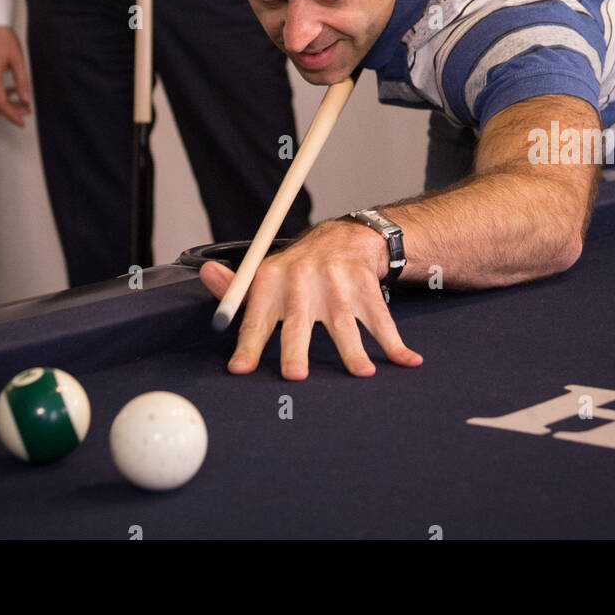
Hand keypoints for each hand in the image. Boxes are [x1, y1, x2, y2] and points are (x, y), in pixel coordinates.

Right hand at [0, 26, 31, 126]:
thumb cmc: (3, 38)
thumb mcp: (17, 61)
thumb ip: (22, 82)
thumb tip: (26, 100)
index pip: (0, 104)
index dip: (12, 115)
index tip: (21, 122)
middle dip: (10, 110)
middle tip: (26, 109)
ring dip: (4, 102)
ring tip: (21, 98)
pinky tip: (10, 88)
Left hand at [199, 220, 423, 379]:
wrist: (345, 238)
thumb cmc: (297, 270)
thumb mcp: (265, 275)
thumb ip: (236, 288)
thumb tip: (206, 273)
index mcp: (273, 280)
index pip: (257, 317)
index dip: (248, 344)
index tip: (240, 370)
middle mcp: (303, 280)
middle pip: (298, 320)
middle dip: (295, 348)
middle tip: (294, 376)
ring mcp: (338, 285)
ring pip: (344, 323)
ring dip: (354, 351)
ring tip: (362, 374)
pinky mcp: (366, 289)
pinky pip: (382, 321)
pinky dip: (395, 344)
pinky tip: (408, 362)